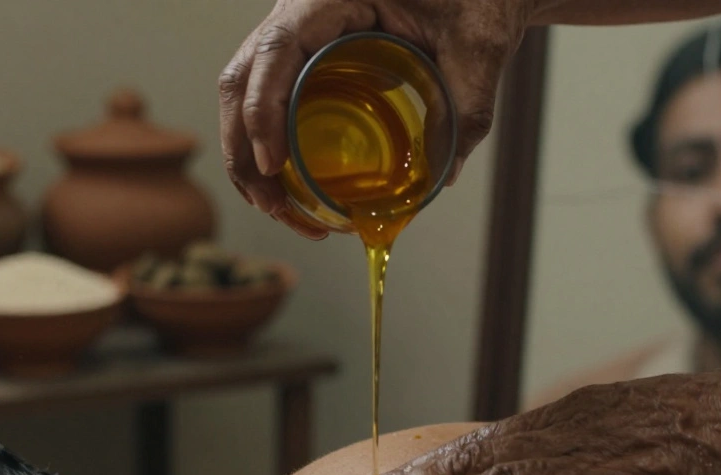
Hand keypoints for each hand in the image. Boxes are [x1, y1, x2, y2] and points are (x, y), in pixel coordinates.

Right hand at [219, 0, 526, 237]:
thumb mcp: (476, 44)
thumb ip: (467, 104)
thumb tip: (444, 173)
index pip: (276, 50)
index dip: (264, 111)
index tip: (275, 166)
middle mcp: (302, 11)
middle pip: (243, 78)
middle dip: (245, 148)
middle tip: (272, 205)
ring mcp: (300, 32)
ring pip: (247, 92)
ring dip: (249, 154)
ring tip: (279, 208)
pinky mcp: (309, 55)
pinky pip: (272, 97)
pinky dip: (270, 143)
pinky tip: (287, 186)